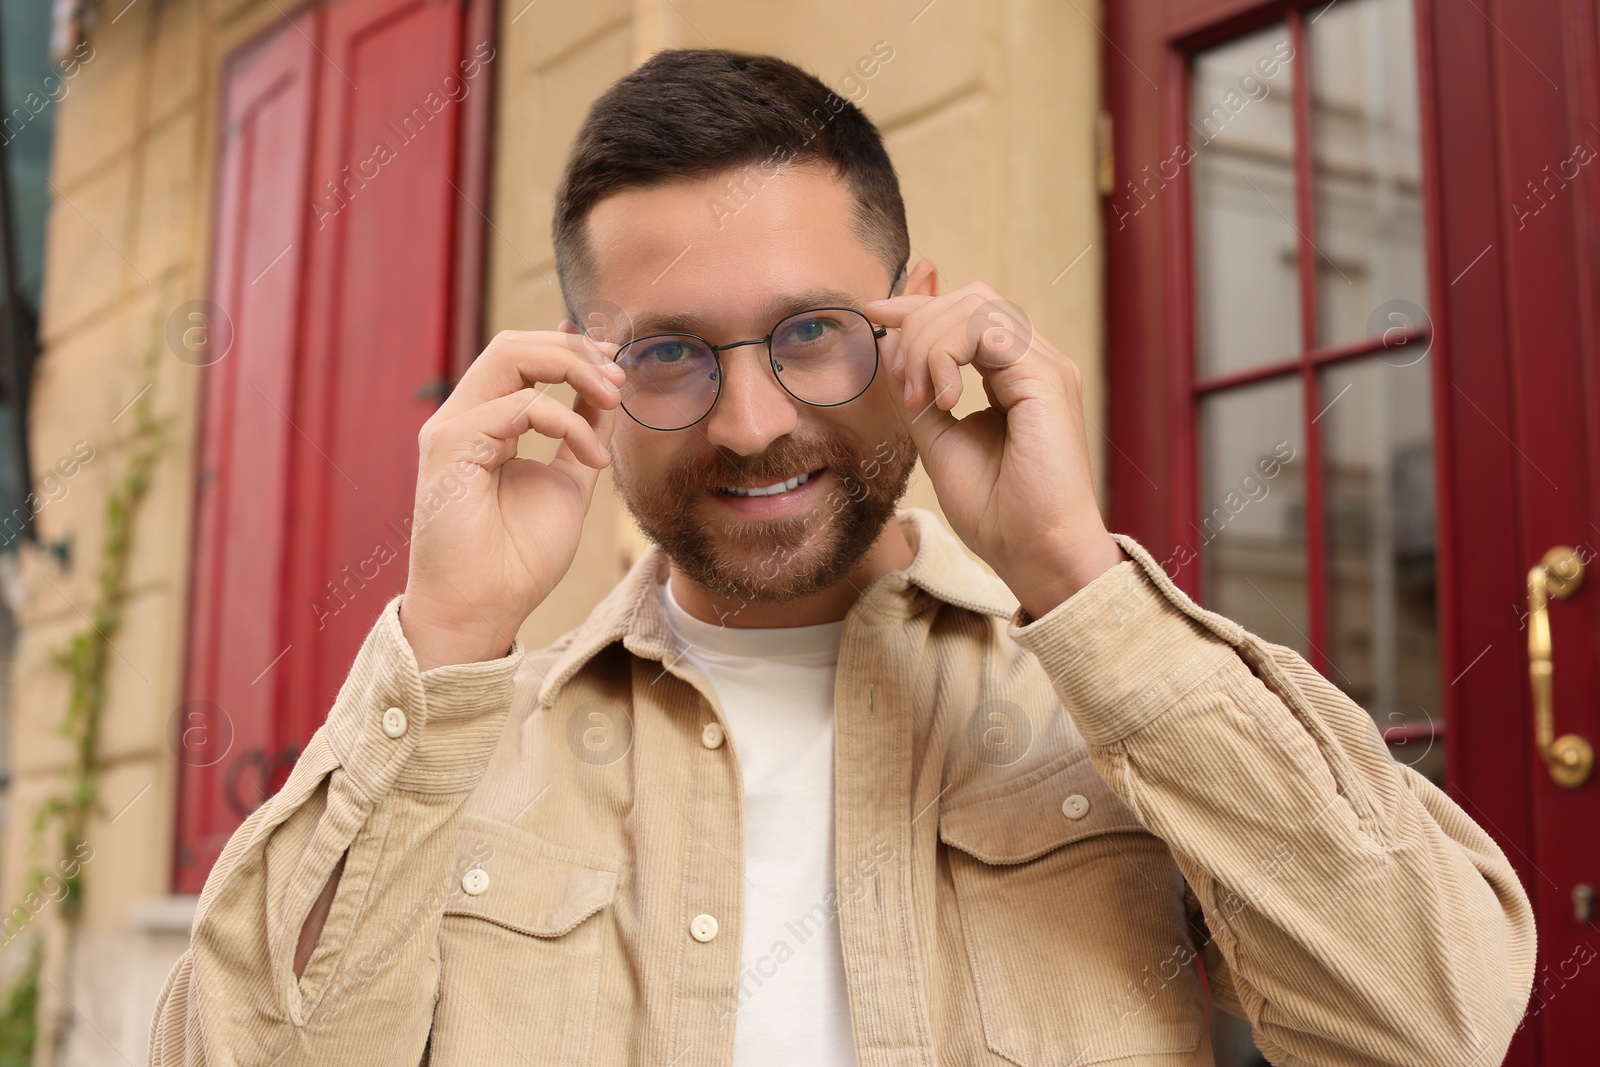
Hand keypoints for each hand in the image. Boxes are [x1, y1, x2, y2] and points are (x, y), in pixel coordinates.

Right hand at [399, 330, 624, 669]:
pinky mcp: (450, 446)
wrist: (483, 609)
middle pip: (514, 344)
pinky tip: (593, 458)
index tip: (617, 369)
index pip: (521, 356)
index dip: (571, 349)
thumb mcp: (568, 482)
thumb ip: (582, 435)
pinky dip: (568, 422)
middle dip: (575, 349)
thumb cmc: (518, 557)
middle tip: (618, 377)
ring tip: (614, 398)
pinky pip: (520, 405)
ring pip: (510, 355)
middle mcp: (463, 418)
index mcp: (485, 423)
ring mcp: (452, 428)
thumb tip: (606, 392)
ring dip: (573, 368)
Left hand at [865, 282, 1126, 619]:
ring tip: (920, 398)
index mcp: (1017, 375)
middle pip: (971, 299)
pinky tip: (942, 400)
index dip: (919, 305)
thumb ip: (921, 394)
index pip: (969, 313)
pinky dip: (948, 355)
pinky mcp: (1047, 378)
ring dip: (928, 343)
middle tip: (902, 384)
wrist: (1036, 552)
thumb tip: (893, 350)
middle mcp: (1037, 363)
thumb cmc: (996, 512)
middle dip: (919, 324)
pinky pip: (987, 332)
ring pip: (976, 308)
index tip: (876, 311)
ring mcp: (1046, 367)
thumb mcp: (940, 441)